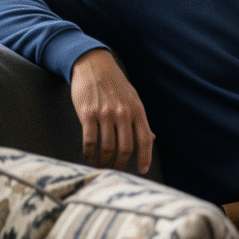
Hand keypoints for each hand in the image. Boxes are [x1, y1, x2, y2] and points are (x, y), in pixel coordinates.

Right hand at [70, 49, 154, 173]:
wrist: (94, 65)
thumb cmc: (115, 84)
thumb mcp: (134, 99)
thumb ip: (140, 120)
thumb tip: (151, 139)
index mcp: (137, 111)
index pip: (145, 139)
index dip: (145, 157)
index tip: (143, 171)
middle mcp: (123, 114)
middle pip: (125, 147)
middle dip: (121, 164)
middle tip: (117, 172)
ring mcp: (105, 114)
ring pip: (107, 147)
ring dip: (103, 161)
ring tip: (101, 166)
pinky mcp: (87, 114)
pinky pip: (90, 140)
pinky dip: (89, 152)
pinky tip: (88, 156)